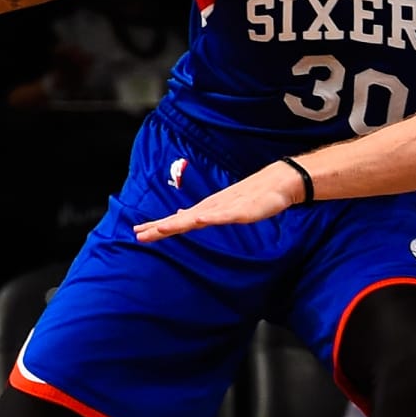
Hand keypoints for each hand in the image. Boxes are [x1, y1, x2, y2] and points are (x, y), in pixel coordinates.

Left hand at [133, 164, 299, 241]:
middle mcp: (211, 207)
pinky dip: (209, 217)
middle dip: (160, 227)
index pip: (177, 219)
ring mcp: (225, 207)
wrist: (277, 182)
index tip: (138, 231)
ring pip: (197, 217)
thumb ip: (203, 213)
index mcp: (207, 209)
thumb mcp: (224, 208)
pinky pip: (223, 216)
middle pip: (181, 219)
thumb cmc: (252, 195)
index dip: (157, 226)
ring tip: (161, 228)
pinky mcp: (241, 210)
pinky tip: (198, 220)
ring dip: (178, 223)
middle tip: (139, 234)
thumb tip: (184, 215)